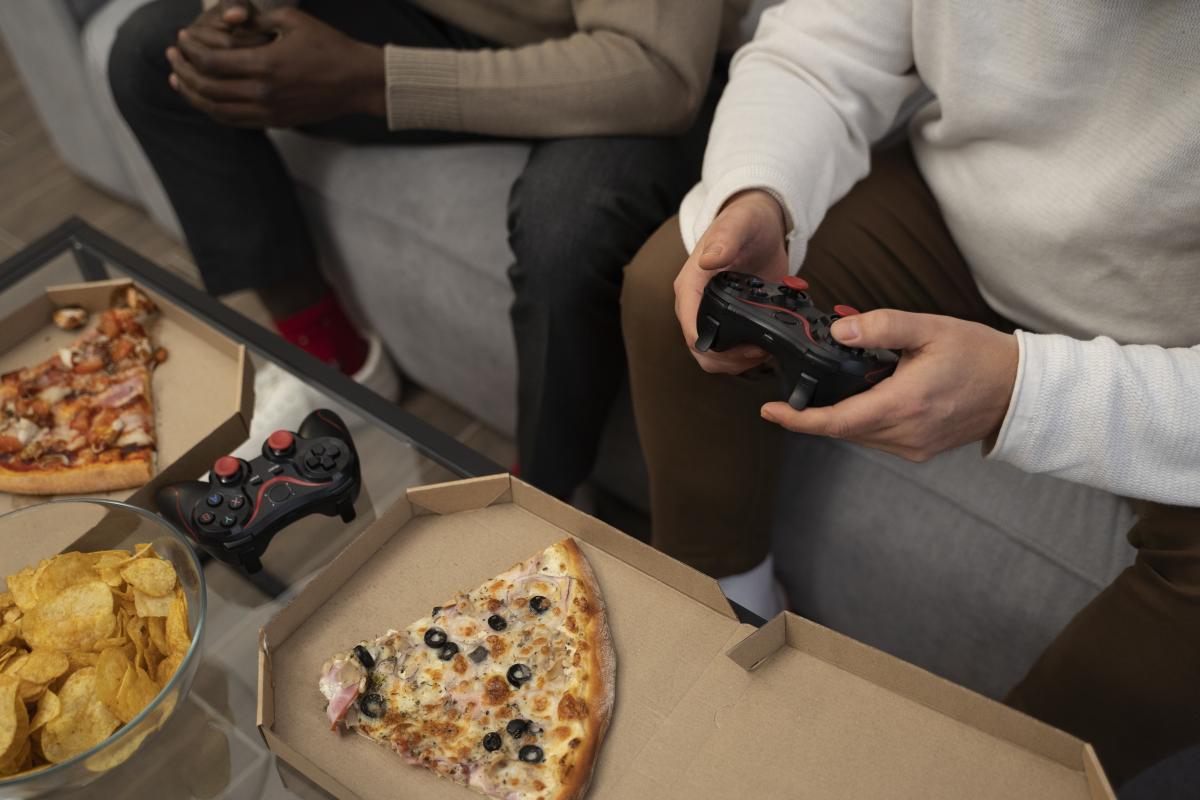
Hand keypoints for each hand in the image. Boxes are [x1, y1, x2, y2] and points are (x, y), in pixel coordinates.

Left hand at [166, 7, 383, 127]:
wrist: (358, 82)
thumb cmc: (329, 45)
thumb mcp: (293, 20)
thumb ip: (255, 20)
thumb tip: (226, 18)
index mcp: (266, 65)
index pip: (211, 61)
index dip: (189, 49)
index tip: (180, 38)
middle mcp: (263, 93)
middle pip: (207, 87)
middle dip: (183, 70)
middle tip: (172, 56)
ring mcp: (269, 112)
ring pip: (215, 109)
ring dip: (192, 94)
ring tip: (178, 79)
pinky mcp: (275, 122)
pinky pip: (233, 121)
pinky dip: (211, 110)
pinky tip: (203, 98)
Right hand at [674, 189, 788, 373]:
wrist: (760, 224)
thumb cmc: (746, 220)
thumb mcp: (738, 224)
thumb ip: (725, 239)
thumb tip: (710, 259)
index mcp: (690, 285)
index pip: (690, 326)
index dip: (712, 346)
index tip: (743, 348)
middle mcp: (696, 305)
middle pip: (700, 351)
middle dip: (729, 360)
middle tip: (760, 352)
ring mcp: (712, 315)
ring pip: (714, 357)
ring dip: (739, 363)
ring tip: (766, 350)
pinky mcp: (730, 321)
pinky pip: (731, 352)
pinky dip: (748, 358)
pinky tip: (768, 348)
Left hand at [760, 310, 1018, 461]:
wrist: (1019, 389)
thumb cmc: (978, 355)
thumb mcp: (930, 328)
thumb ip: (882, 327)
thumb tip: (840, 329)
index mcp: (904, 404)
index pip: (836, 421)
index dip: (797, 419)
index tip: (769, 410)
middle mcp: (905, 434)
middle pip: (841, 429)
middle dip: (813, 411)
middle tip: (793, 387)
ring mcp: (913, 447)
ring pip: (858, 435)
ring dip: (838, 415)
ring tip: (826, 387)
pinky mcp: (919, 450)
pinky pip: (876, 438)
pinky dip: (861, 420)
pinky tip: (862, 397)